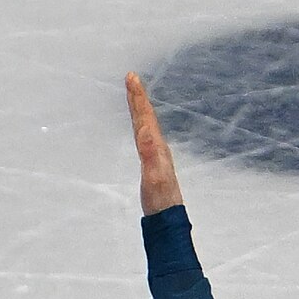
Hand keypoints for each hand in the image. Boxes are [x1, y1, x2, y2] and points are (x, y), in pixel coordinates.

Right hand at [126, 72, 183, 214]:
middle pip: (147, 118)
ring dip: (140, 109)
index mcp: (157, 147)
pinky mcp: (153, 164)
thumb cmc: (160, 201)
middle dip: (138, 97)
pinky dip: (140, 125)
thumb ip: (150, 155)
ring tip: (134, 95)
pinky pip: (145, 137)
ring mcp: (156, 156)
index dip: (138, 98)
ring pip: (146, 125)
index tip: (132, 77)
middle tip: (131, 78)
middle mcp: (158, 148)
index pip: (146, 117)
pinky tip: (140, 127)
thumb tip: (146, 132)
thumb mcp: (154, 178)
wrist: (167, 221)